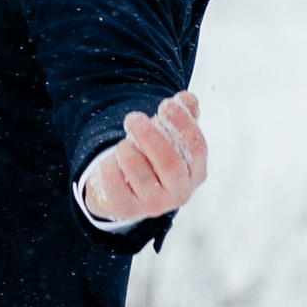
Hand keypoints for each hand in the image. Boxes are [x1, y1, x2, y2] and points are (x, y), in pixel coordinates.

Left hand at [80, 90, 207, 224]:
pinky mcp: (127, 208)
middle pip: (169, 161)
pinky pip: (114, 181)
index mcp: (196, 173)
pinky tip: (111, 160)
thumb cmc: (152, 162)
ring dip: (128, 150)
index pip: (197, 148)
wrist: (124, 195)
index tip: (167, 104)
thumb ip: (181, 118)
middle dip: (150, 136)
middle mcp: (180, 192)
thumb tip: (186, 98)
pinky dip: (110, 164)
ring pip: (139, 171)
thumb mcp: (169, 141)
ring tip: (124, 144)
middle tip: (133, 118)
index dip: (183, 124)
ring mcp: (154, 204)